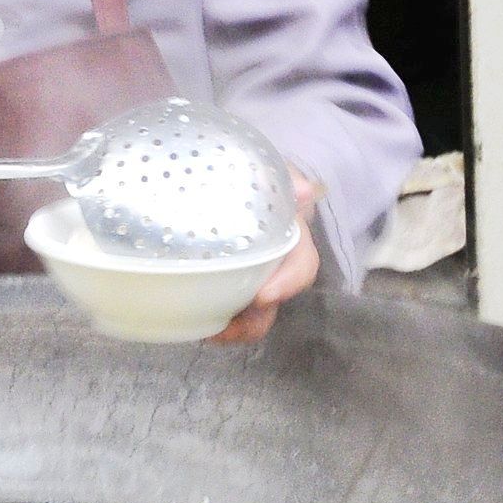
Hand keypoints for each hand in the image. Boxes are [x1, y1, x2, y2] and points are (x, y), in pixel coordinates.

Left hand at [211, 172, 320, 345]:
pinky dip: (214, 321)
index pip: (302, 265)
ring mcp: (252, 278)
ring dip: (234, 328)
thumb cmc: (251, 176)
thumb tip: (305, 190)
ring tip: (209, 331)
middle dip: (255, 321)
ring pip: (252, 316)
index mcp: (289, 237)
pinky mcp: (227, 284)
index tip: (264, 297)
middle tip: (227, 328)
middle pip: (275, 302)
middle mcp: (275, 263)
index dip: (289, 283)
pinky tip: (196, 322)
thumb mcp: (270, 171)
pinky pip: (226, 312)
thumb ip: (284, 178)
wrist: (223, 179)